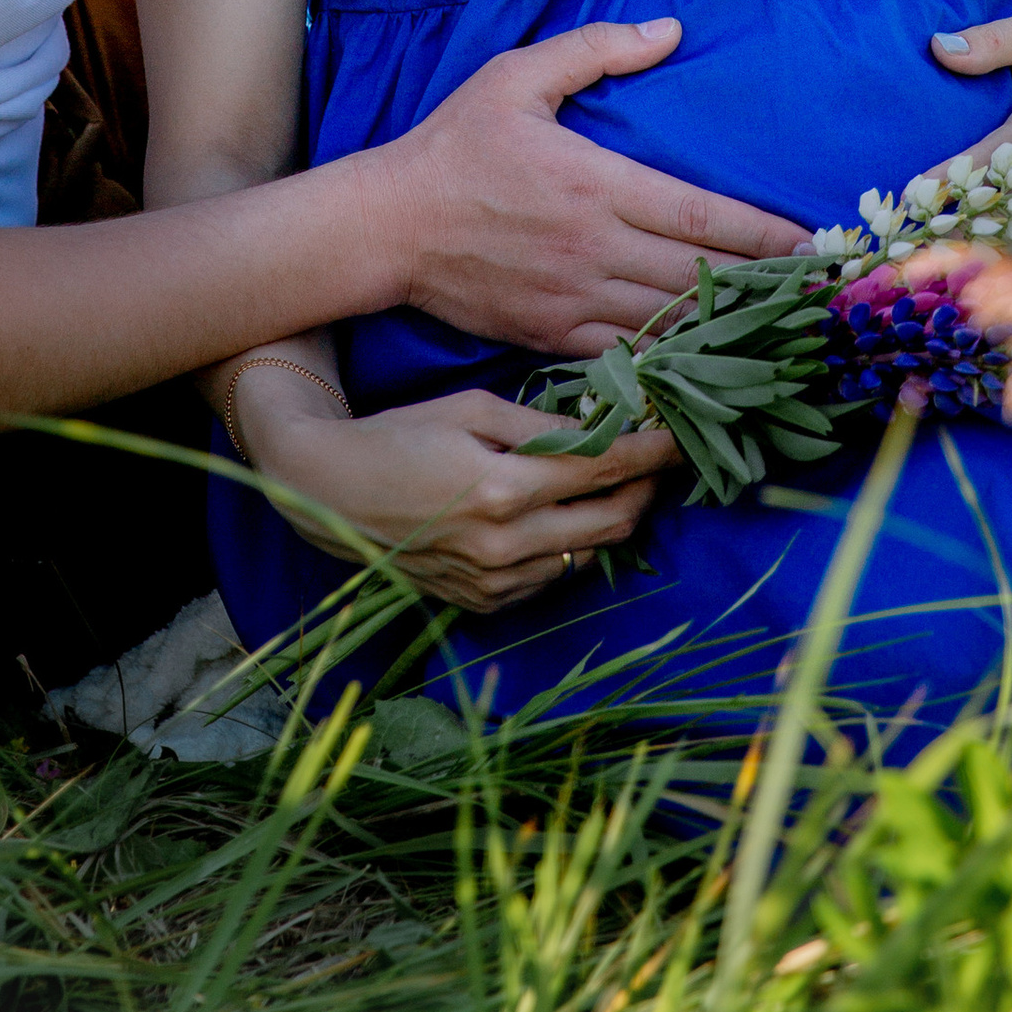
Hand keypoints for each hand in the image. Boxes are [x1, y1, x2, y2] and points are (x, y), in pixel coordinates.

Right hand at [230, 370, 679, 611]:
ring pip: (588, 554)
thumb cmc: (400, 434)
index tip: (682, 434)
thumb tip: (606, 428)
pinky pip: (552, 576)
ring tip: (616, 481)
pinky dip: (570, 544)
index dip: (653, 451)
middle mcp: (504, 546)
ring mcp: (494, 582)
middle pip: (612, 522)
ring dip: (613, 518)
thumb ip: (542, 425)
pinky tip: (563, 514)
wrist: (329, 494)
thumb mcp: (472, 409)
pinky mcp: (484, 602)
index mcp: (503, 488)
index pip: (605, 471)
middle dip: (646, 488)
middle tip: (659, 457)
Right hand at [370, 20, 808, 360]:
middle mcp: (592, 247)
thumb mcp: (516, 76)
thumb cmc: (455, 145)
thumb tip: (669, 29)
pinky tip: (713, 360)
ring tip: (785, 329)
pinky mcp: (553, 335)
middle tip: (820, 294)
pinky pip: (630, 354)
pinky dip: (676, 358)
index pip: (699, 215)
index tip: (811, 245)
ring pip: (671, 321)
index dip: (763, 234)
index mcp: (593, 182)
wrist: (388, 227)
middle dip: (765, 285)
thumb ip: (595, 48)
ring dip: (731, 326)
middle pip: (699, 274)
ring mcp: (573, 298)